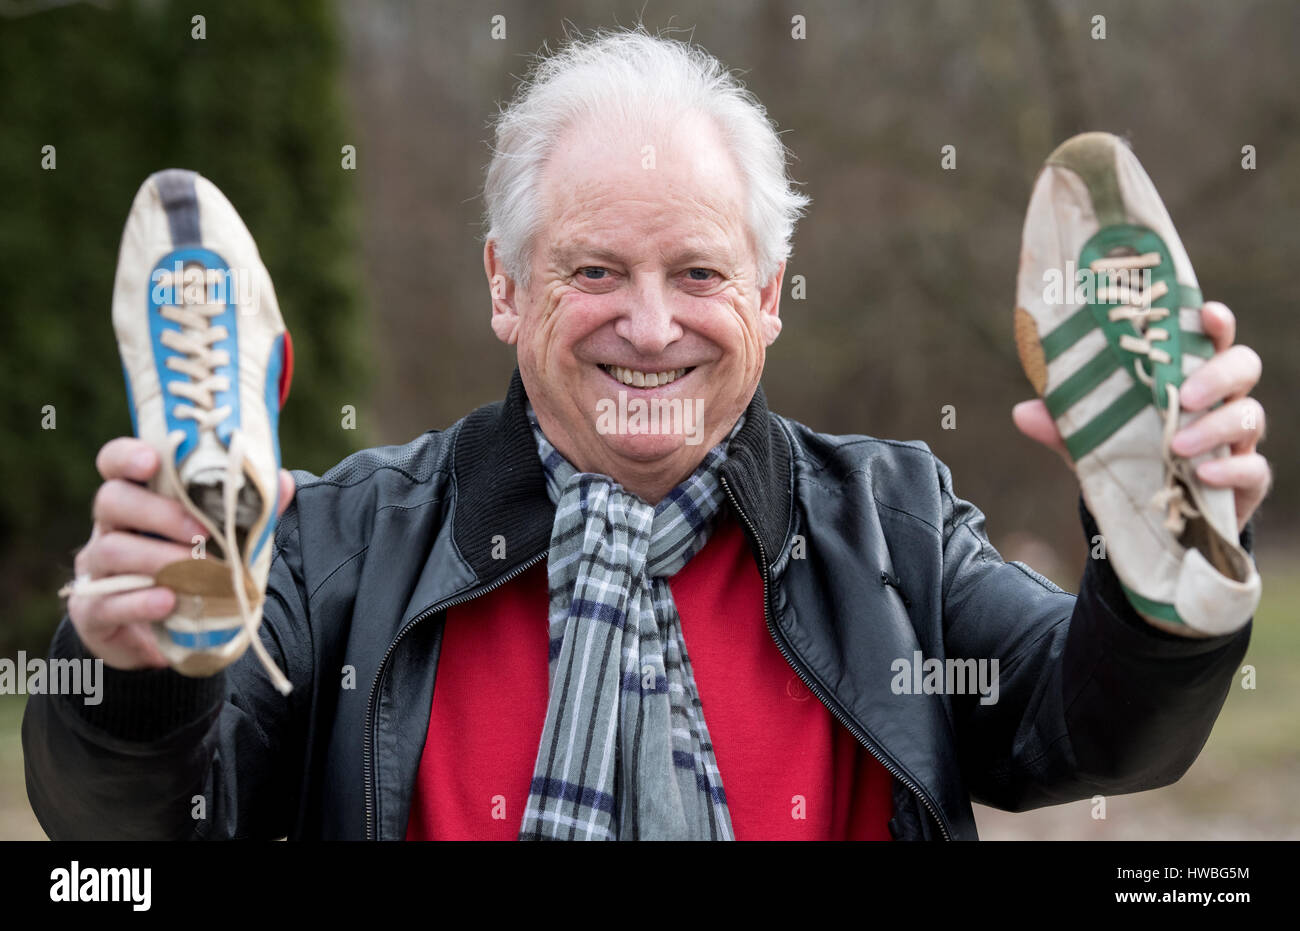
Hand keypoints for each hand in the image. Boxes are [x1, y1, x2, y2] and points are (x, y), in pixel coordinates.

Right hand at [68, 437, 296, 670]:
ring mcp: (97, 569)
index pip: (115, 463)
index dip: (127, 456)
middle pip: (112, 500)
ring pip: (110, 550)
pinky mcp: (94, 612)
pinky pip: (107, 602)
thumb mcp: (222, 538)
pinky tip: (168, 602)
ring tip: (198, 571)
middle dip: (158, 512)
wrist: (167, 635)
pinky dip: (140, 601)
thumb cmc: (193, 569)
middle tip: (201, 531)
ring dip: (159, 558)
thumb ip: (249, 509)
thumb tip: (282, 481)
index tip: (152, 461)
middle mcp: (110, 527)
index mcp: (138, 499)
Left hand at [1013, 302, 1268, 531]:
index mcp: (1187, 375)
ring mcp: (1240, 440)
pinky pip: (1255, 469)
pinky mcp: (1247, 480)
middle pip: (1243, 366)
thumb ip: (1065, 425)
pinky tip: (1202, 474)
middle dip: (1216, 375)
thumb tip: (1022, 411)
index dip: (1214, 321)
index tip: (1205, 313)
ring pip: (1250, 416)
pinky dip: (1231, 470)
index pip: (1210, 337)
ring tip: (1175, 445)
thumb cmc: (1129, 458)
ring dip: (1213, 427)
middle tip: (1180, 394)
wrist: (1154, 516)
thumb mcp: (1092, 441)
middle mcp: (1222, 400)